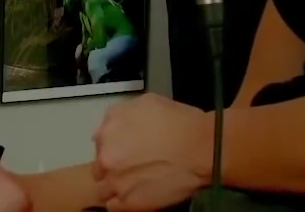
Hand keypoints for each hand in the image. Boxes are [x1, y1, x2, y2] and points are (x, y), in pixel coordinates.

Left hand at [92, 95, 212, 210]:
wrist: (203, 149)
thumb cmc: (181, 123)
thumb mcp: (146, 102)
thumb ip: (122, 114)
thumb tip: (114, 126)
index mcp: (109, 128)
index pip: (101, 141)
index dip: (115, 147)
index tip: (127, 151)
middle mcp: (105, 154)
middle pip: (100, 164)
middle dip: (113, 166)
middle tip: (133, 168)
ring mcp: (114, 180)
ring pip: (103, 187)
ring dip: (115, 186)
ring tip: (135, 185)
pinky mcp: (127, 202)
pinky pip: (113, 205)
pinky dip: (121, 202)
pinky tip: (136, 196)